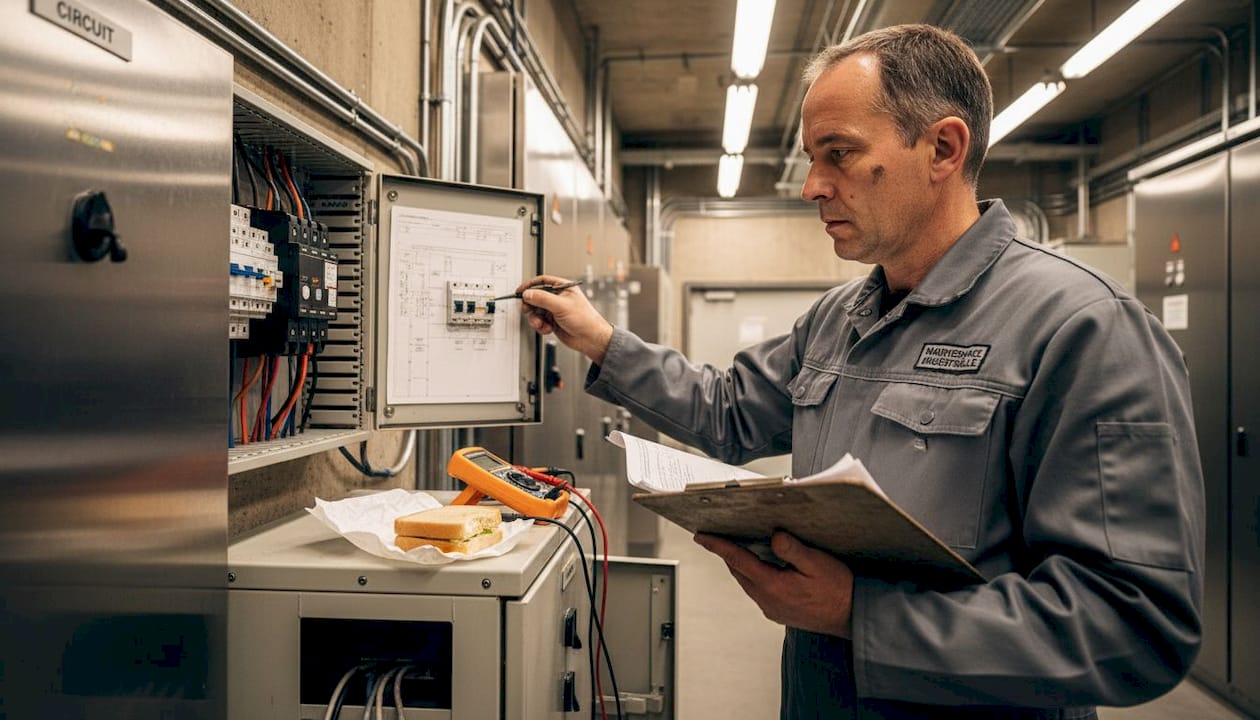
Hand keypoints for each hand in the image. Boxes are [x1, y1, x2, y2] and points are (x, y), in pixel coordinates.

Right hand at [516, 275, 613, 364]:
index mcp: (563, 288)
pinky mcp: (553, 321)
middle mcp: (558, 298)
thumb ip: (542, 298)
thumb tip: (528, 294)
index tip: (520, 291)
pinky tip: (548, 329)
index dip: (530, 285)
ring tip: (541, 324)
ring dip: (536, 319)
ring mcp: (555, 310)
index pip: (542, 281)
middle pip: (536, 297)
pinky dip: (541, 326)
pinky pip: (540, 322)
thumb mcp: (561, 306)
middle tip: (527, 309)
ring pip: (536, 311)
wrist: (590, 339)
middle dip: (531, 305)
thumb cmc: (584, 319)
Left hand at [694, 531, 853, 637]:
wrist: (854, 616)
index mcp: (773, 586)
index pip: (738, 560)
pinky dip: (753, 575)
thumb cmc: (840, 591)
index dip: (718, 546)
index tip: (702, 537)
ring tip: (736, 547)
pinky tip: (761, 566)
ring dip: (740, 565)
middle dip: (727, 553)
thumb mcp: (817, 563)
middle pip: (739, 571)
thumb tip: (774, 537)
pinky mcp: (780, 612)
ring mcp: (773, 609)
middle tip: (718, 537)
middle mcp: (768, 600)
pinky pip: (758, 590)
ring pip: (747, 582)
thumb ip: (792, 548)